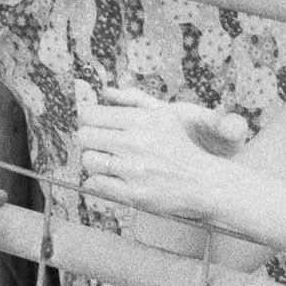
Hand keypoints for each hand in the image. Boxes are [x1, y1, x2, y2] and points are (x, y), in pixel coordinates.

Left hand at [75, 91, 236, 229]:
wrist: (202, 181)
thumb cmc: (179, 146)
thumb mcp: (163, 114)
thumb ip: (134, 99)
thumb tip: (105, 91)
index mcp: (141, 120)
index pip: (90, 114)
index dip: (87, 120)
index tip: (94, 126)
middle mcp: (135, 143)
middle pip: (84, 136)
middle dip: (88, 140)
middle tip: (98, 144)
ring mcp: (133, 170)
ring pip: (88, 160)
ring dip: (93, 161)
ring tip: (107, 162)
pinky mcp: (133, 193)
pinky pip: (95, 184)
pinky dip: (98, 181)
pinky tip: (111, 178)